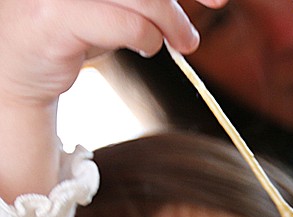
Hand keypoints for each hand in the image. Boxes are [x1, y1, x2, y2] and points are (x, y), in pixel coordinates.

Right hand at [0, 0, 224, 199]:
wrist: (19, 68)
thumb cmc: (73, 29)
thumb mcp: (116, 4)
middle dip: (178, 2)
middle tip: (208, 14)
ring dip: (172, 22)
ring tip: (183, 42)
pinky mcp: (55, 17)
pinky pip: (126, 24)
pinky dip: (148, 38)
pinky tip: (146, 46)